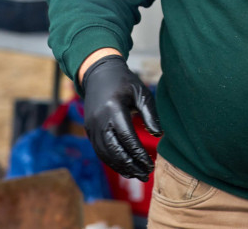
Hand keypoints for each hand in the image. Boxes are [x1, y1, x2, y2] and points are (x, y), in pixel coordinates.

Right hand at [81, 55, 161, 181]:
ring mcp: (91, 127)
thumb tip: (158, 135)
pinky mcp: (89, 130)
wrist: (99, 73)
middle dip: (131, 165)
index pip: (127, 138)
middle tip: (146, 175)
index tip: (151, 163)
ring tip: (137, 175)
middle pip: (115, 150)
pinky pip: (100, 151)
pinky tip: (124, 168)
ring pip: (105, 154)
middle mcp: (99, 120)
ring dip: (121, 167)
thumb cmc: (124, 82)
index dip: (139, 154)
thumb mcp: (141, 92)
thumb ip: (150, 114)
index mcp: (113, 109)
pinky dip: (112, 162)